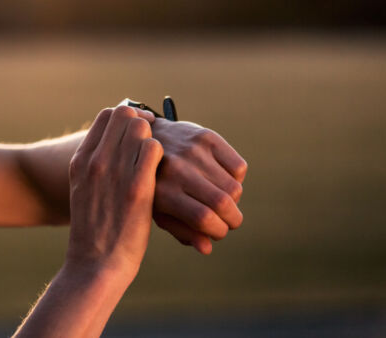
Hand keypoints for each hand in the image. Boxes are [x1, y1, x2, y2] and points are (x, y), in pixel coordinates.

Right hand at [66, 105, 163, 278]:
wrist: (96, 263)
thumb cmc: (94, 231)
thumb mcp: (83, 190)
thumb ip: (95, 167)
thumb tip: (112, 150)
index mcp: (81, 160)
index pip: (106, 115)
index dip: (126, 116)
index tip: (138, 127)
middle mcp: (96, 160)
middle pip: (124, 115)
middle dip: (142, 123)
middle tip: (154, 139)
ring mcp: (115, 171)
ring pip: (140, 128)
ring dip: (154, 139)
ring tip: (159, 158)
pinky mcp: (137, 186)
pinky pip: (154, 150)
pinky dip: (162, 155)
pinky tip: (165, 171)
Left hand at [149, 118, 247, 253]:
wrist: (146, 137)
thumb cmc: (154, 183)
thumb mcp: (158, 210)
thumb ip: (181, 231)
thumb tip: (207, 249)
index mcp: (161, 191)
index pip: (202, 218)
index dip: (218, 231)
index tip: (218, 232)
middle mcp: (176, 169)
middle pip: (223, 203)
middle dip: (233, 220)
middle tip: (229, 221)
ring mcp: (192, 151)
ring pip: (234, 187)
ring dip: (235, 200)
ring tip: (221, 198)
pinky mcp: (207, 137)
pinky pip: (239, 168)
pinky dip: (236, 178)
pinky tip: (220, 177)